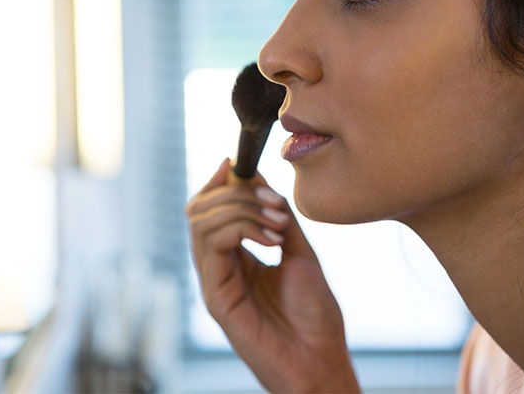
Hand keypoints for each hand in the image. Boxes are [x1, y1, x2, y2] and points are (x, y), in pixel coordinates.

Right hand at [186, 158, 359, 392]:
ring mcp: (214, 282)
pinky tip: (272, 239)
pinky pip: (212, 246)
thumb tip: (258, 179)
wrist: (323, 360)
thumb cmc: (314, 315)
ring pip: (201, 222)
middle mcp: (219, 267)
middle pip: (200, 210)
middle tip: (272, 201)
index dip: (218, 181)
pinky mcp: (216, 298)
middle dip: (235, 192)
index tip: (235, 162)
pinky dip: (241, 228)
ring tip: (277, 223)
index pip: (210, 208)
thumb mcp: (300, 252)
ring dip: (241, 208)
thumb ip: (278, 217)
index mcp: (235, 256)